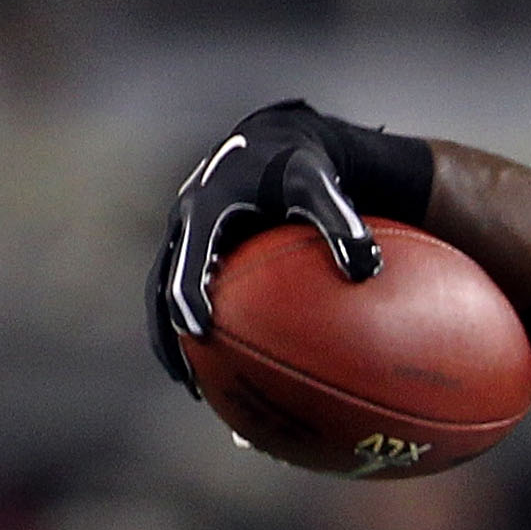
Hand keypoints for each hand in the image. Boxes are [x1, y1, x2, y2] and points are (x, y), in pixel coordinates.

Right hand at [148, 100, 380, 388]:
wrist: (277, 143)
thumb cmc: (301, 166)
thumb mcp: (322, 184)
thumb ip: (343, 221)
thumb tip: (368, 268)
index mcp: (206, 207)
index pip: (189, 257)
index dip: (190, 293)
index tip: (199, 329)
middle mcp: (186, 224)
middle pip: (163, 284)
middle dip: (171, 332)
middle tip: (189, 375)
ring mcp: (186, 239)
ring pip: (164, 294)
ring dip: (172, 340)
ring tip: (193, 386)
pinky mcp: (196, 252)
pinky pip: (186, 293)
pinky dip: (194, 330)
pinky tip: (220, 371)